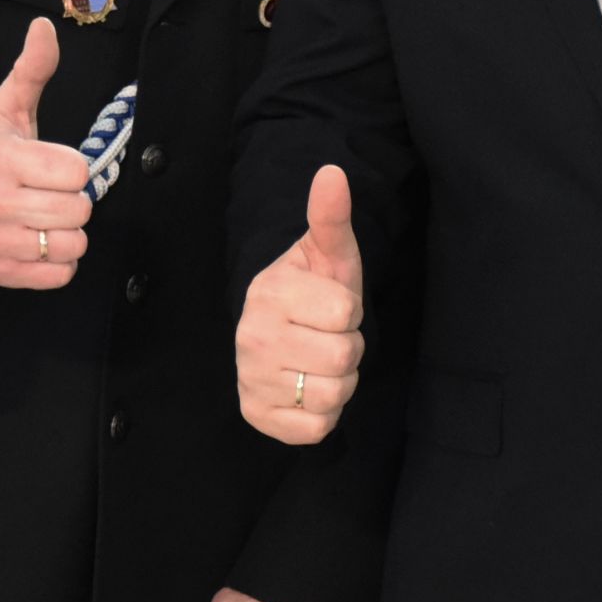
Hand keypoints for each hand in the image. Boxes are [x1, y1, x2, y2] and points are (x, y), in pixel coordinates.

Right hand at [0, 17, 92, 288]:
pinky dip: (58, 261)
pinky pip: (61, 274)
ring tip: (44, 217)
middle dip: (72, 199)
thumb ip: (32, 69)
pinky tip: (39, 241)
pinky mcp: (3, 273)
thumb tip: (45, 27)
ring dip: (68, 231)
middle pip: (79, 209)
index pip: (75, 170)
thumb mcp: (5, 110)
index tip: (54, 165)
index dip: (72, 167)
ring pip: (74, 243)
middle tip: (49, 192)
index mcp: (1, 160)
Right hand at [235, 165, 364, 443]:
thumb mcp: (329, 252)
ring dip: (339, 382)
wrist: (282, 330)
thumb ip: (331, 216)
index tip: (332, 305)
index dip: (350, 310)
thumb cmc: (314, 288)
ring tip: (319, 360)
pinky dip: (324, 413)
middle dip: (348, 347)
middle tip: (328, 335)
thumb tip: (332, 173)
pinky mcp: (257, 416)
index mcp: (270, 293)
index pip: (345, 314)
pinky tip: (307, 388)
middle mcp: (252, 337)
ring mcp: (251, 379)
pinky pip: (317, 429)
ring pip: (334, 395)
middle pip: (344, 358)